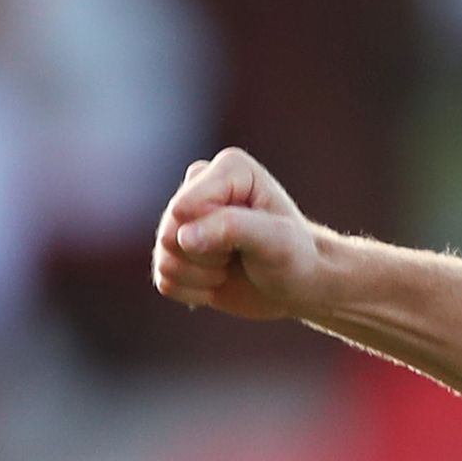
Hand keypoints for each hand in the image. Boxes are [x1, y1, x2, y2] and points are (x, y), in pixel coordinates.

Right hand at [150, 148, 329, 321]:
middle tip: (242, 254)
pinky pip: (165, 281)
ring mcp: (182, 220)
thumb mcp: (276, 240)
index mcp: (228, 169)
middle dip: (209, 257)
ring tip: (231, 266)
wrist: (297, 286)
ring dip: (203, 276)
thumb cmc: (293, 256)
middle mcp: (198, 187)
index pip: (185, 208)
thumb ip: (231, 228)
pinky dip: (196, 291)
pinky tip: (219, 280)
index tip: (254, 236)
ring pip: (165, 260)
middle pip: (169, 234)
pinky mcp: (173, 252)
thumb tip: (181, 237)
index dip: (216, 235)